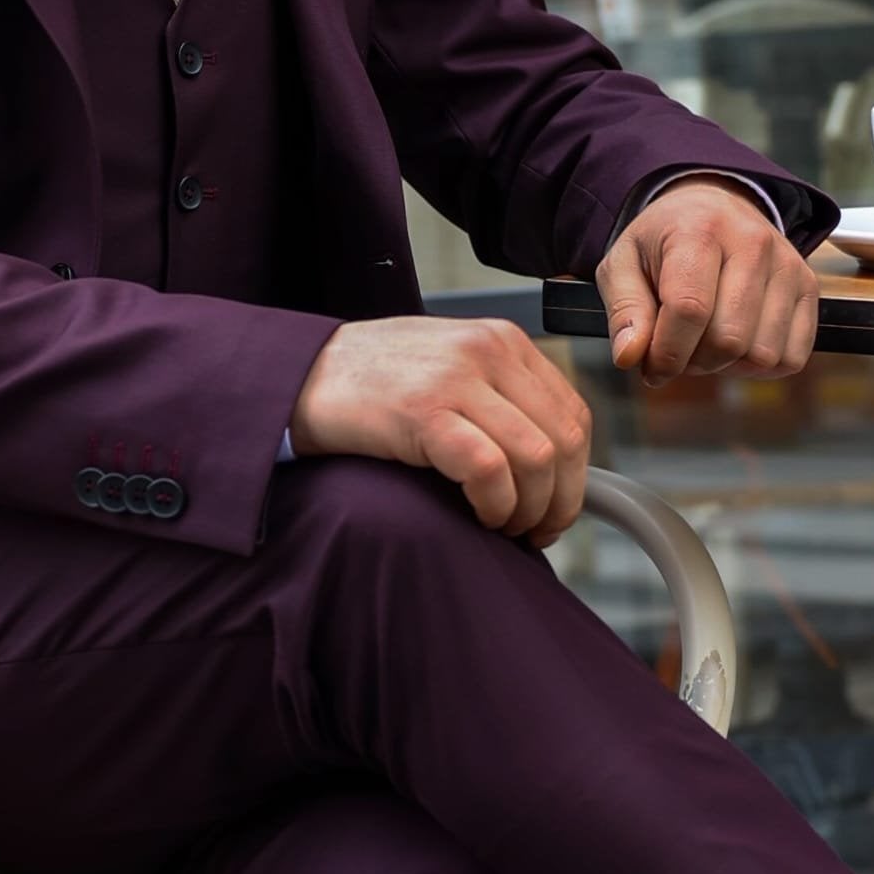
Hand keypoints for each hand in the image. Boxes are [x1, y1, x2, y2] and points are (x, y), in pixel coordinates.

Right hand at [288, 315, 591, 545]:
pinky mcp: (424, 411)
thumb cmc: (370, 384)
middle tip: (534, 532)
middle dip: (559, 500)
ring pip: (536, 458)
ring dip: (528, 508)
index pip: (574, 414)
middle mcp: (488, 351)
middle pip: (564, 440)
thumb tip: (547, 462)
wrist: (298, 375)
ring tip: (502, 526)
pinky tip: (479, 517)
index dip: (575, 475)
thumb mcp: (448, 370)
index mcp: (502, 341)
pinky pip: (490, 469)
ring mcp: (456, 379)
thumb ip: (499, 398)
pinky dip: (495, 505)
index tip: (554, 510)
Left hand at [597, 177, 818, 386]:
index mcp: (701, 230)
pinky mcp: (809, 287)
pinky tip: (735, 346)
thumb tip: (629, 357)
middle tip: (677, 350)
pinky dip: (758, 367)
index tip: (650, 367)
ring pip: (761, 354)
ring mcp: (788, 265)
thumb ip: (624, 311)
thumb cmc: (663, 242)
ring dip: (726, 366)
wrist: (713, 207)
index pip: (689, 310)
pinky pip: (791, 358)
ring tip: (704, 342)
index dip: (666, 354)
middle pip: (729, 340)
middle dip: (694, 362)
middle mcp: (754, 243)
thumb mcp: (622, 264)